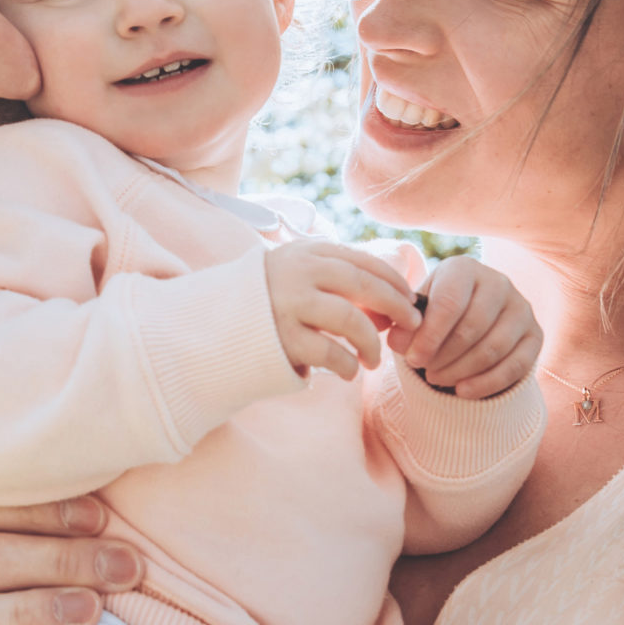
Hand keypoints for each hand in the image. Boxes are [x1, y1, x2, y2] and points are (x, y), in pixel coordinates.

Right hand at [266, 240, 425, 381]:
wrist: (211, 329)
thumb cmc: (265, 305)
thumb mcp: (297, 278)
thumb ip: (337, 284)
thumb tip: (393, 308)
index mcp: (306, 252)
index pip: (362, 261)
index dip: (393, 281)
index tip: (411, 299)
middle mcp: (298, 273)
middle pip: (363, 285)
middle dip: (395, 306)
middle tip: (412, 325)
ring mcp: (289, 305)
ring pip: (351, 320)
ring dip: (371, 343)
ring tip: (374, 360)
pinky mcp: (283, 339)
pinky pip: (331, 353)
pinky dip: (348, 365)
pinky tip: (349, 371)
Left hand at [391, 257, 541, 398]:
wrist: (468, 322)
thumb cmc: (436, 315)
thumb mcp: (416, 315)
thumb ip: (404, 326)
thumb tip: (398, 341)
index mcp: (464, 268)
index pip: (449, 302)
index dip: (429, 336)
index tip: (412, 359)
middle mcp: (498, 282)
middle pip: (472, 327)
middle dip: (444, 356)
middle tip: (424, 370)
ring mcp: (521, 308)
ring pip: (493, 348)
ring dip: (461, 371)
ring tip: (437, 379)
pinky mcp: (535, 335)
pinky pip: (516, 366)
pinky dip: (486, 384)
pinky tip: (462, 392)